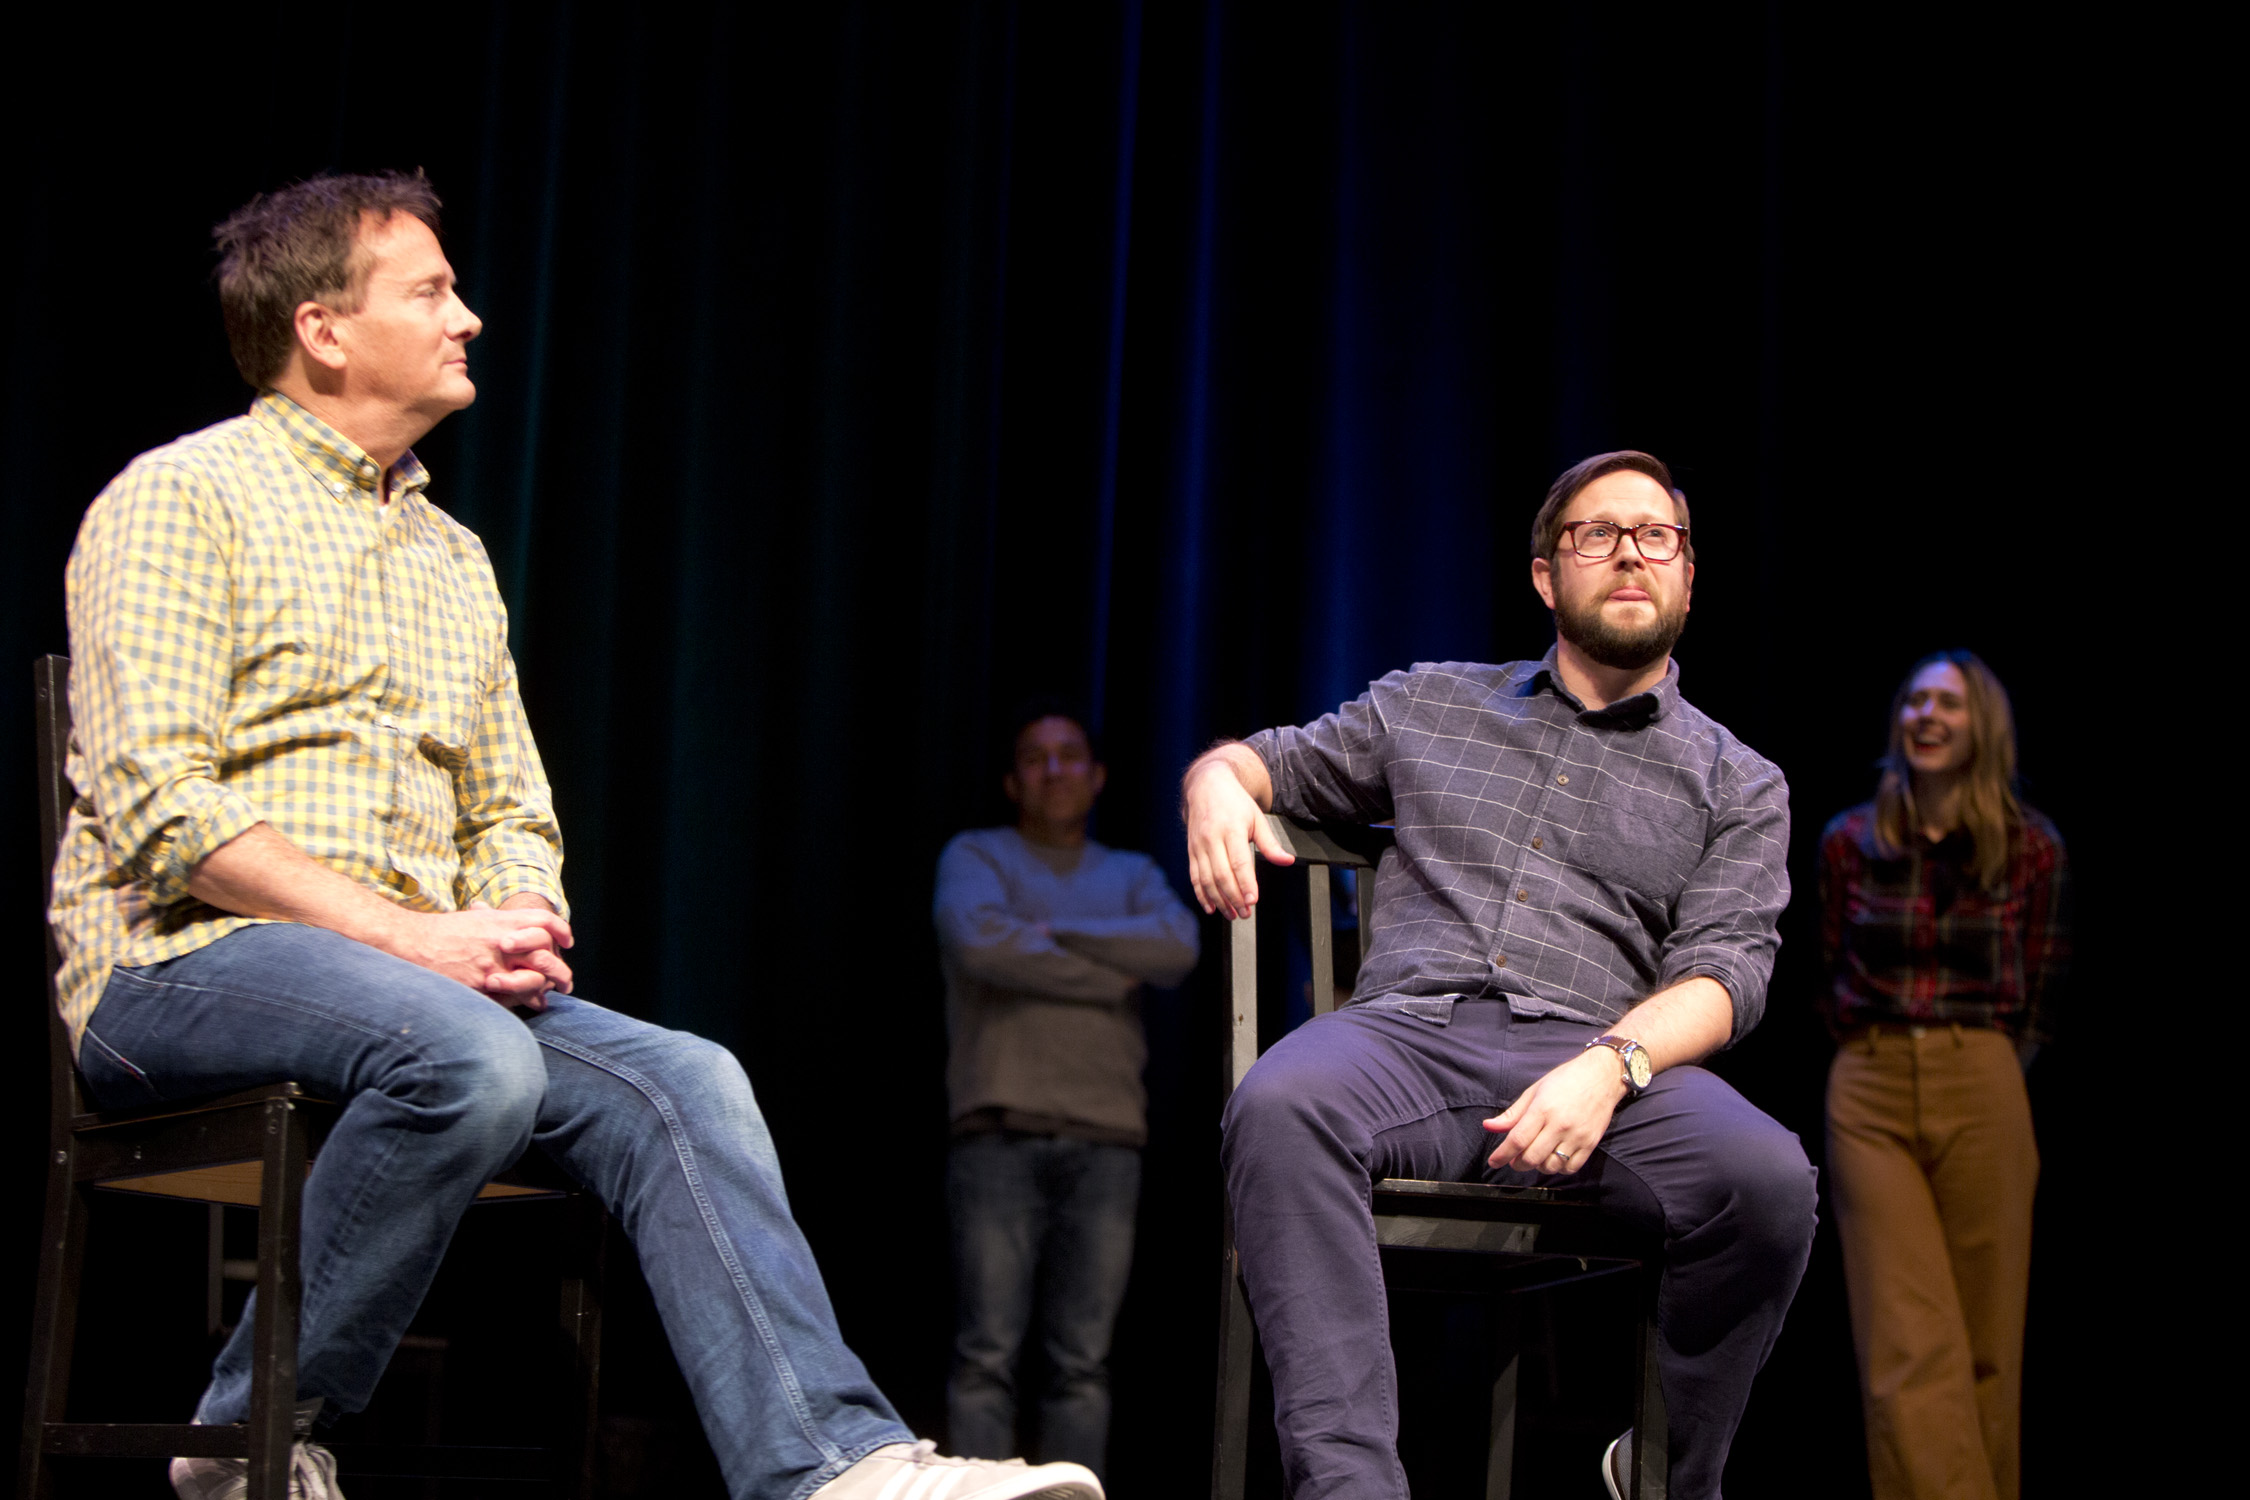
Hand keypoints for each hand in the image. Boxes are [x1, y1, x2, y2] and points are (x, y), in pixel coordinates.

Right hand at [385, 902, 574, 1009]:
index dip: (561, 930)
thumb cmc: (439, 932)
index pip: (543, 920)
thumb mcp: (471, 919)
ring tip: (548, 997)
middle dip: (559, 969)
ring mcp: (492, 962)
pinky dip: (524, 1001)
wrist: (409, 941)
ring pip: (534, 976)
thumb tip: (496, 916)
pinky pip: (511, 994)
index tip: (567, 942)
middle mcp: (502, 939)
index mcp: (500, 921)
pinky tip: (530, 1005)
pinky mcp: (480, 983)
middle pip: (546, 950)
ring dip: (544, 988)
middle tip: (565, 982)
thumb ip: (491, 920)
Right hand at [1183, 755, 1290, 919]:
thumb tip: (1287, 861)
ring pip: (1206, 880)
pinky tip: (1210, 907)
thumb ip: (1270, 844)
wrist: (1205, 786)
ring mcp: (1199, 846)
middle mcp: (1212, 839)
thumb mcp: (1257, 818)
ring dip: (1219, 900)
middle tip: (1245, 914)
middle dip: (1234, 898)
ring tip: (1231, 914)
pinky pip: (1194, 877)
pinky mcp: (1191, 851)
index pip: (1239, 862)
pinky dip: (1201, 895)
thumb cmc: (1235, 803)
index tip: (1252, 901)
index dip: (1246, 883)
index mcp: (1231, 829)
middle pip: (1222, 875)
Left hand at [1482, 1049, 1628, 1174]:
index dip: (1502, 1155)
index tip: (1494, 1161)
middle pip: (1532, 1157)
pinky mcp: (1591, 1143)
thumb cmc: (1566, 1080)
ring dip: (1538, 1166)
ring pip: (1551, 1166)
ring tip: (1536, 1156)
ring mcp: (1577, 1136)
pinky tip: (1554, 1157)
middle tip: (1514, 1159)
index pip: (1517, 1139)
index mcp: (1542, 1109)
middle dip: (1518, 1163)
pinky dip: (1559, 1169)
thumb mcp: (1535, 1091)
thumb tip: (1489, 1126)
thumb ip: (1513, 1113)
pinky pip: (1571, 1168)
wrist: (1602, 1076)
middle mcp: (1560, 1125)